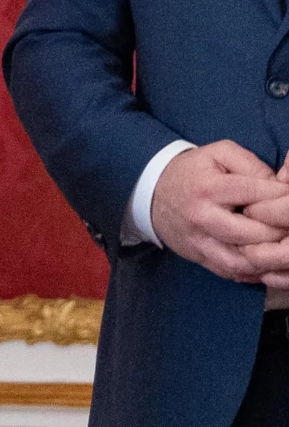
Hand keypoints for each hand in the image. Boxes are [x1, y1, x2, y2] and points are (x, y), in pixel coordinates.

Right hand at [150, 140, 288, 284]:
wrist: (151, 193)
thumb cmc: (192, 172)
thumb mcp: (220, 153)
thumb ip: (252, 165)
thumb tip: (280, 187)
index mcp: (208, 188)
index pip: (258, 195)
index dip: (284, 197)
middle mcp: (202, 218)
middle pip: (254, 233)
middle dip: (282, 229)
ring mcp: (199, 241)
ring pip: (243, 260)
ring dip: (270, 257)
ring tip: (284, 246)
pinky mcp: (199, 257)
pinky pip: (232, 273)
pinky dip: (255, 271)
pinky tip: (269, 262)